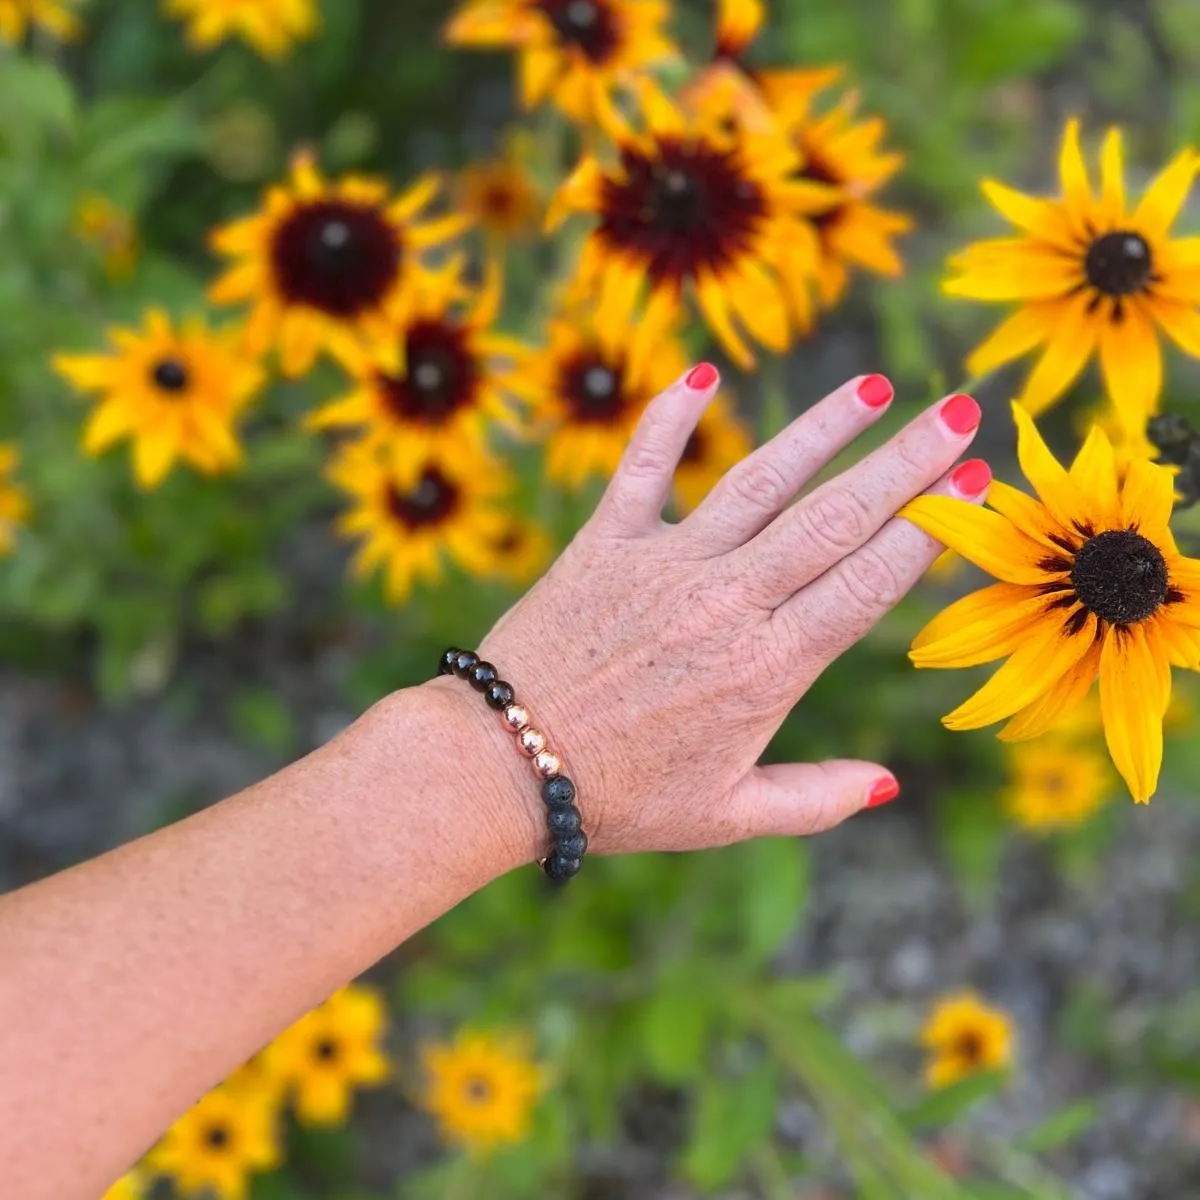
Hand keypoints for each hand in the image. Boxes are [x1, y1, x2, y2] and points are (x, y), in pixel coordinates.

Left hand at [427, 368, 987, 865]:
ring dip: (822, 428)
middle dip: (905, 462)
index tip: (975, 483)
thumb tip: (889, 784)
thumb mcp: (727, 815)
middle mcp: (728, 603)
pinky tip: (702, 375)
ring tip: (876, 388)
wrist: (503, 765)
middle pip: (834, 519)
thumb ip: (816, 800)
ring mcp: (666, 565)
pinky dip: (668, 418)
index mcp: (769, 668)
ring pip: (760, 480)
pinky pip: (643, 466)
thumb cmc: (619, 796)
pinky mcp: (605, 542)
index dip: (929, 529)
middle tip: (960, 413)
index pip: (868, 581)